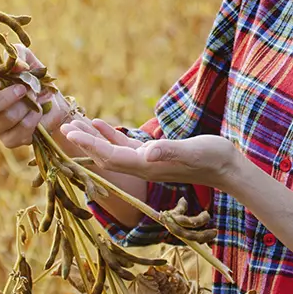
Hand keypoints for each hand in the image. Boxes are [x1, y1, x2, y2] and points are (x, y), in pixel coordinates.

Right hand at [0, 44, 72, 148]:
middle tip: (23, 89)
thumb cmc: (34, 78)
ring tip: (35, 97)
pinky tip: (37, 112)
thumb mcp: (28, 60)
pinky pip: (17, 134)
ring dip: (25, 106)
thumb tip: (17, 66)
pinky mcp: (9, 140)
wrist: (53, 101)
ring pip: (3, 120)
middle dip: (6, 98)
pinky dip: (32, 120)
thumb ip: (18, 56)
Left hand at [60, 117, 240, 190]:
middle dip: (84, 142)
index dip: (89, 144)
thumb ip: (170, 151)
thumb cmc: (213, 157)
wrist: (228, 168)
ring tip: (75, 124)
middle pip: (106, 155)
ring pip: (112, 150)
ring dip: (93, 138)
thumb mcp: (192, 151)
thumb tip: (147, 152)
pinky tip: (102, 124)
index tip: (70, 133)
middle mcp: (143, 166)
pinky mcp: (155, 156)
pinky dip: (110, 136)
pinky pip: (125, 147)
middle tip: (64, 126)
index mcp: (147, 165)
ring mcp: (148, 162)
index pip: (111, 156)